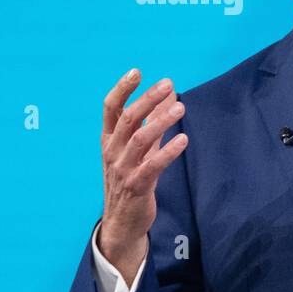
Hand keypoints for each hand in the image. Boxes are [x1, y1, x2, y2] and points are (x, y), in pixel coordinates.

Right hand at [98, 69, 188, 279]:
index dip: (122, 89)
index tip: (136, 71)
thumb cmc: (132, 178)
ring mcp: (122, 169)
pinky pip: (152, 166)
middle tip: (168, 84)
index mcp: (109, 140)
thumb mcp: (139, 148)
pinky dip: (168, 152)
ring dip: (161, 122)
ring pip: (139, 140)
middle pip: (126, 119)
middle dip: (147, 99)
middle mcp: (112, 152)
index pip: (110, 109)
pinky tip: (183, 140)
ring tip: (180, 108)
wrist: (123, 220)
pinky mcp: (137, 186)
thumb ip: (151, 122)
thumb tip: (168, 94)